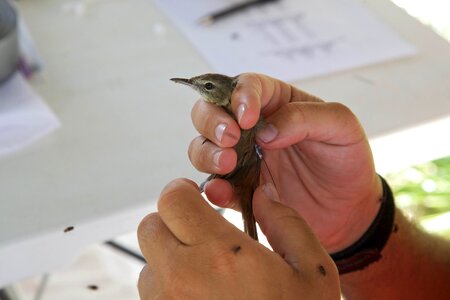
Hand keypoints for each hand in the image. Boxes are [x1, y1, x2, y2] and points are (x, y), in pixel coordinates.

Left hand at [137, 179, 339, 298]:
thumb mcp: (313, 274)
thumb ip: (287, 224)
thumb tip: (264, 195)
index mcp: (222, 254)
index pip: (172, 199)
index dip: (183, 191)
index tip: (196, 197)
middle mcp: (182, 279)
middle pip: (151, 226)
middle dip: (173, 221)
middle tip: (201, 233)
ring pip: (149, 263)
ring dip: (170, 259)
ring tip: (206, 276)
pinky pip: (150, 295)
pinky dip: (168, 288)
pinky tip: (202, 299)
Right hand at [188, 73, 381, 251]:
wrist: (350, 207)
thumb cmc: (346, 158)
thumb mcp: (341, 126)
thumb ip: (305, 118)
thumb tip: (265, 132)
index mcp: (275, 102)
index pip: (246, 85)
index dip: (240, 96)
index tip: (248, 118)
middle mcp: (251, 128)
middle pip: (210, 112)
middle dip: (212, 122)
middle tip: (230, 138)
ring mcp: (242, 159)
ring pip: (203, 147)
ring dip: (206, 153)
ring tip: (227, 164)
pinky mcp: (241, 189)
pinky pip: (217, 186)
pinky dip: (213, 188)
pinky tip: (220, 191)